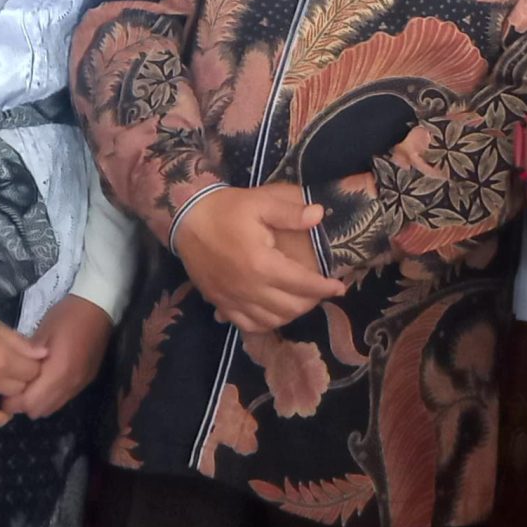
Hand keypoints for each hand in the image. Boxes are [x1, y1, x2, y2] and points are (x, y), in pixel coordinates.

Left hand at [4, 297, 112, 420]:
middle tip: (14, 387)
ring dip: (38, 401)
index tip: (3, 390)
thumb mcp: (42, 331)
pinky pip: (63, 399)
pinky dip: (51, 396)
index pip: (29, 402)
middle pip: (39, 410)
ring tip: (30, 383)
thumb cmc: (67, 315)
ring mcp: (79, 384)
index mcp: (57, 372)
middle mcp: (69, 384)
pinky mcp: (85, 381)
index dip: (12, 401)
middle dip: (23, 404)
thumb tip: (12, 374)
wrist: (99, 307)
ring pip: (52, 408)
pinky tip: (46, 379)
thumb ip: (27, 357)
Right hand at [172, 184, 345, 333]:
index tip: (340, 287)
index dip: (324, 287)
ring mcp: (232, 299)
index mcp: (262, 264)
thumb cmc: (227, 209)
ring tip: (301, 300)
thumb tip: (319, 216)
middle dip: (311, 301)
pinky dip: (265, 323)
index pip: (302, 284)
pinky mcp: (220, 302)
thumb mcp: (261, 202)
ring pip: (271, 321)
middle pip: (290, 307)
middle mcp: (249, 288)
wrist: (187, 218)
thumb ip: (291, 212)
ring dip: (291, 314)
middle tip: (320, 290)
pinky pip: (247, 324)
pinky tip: (273, 312)